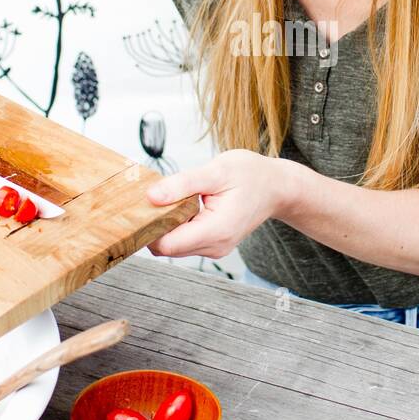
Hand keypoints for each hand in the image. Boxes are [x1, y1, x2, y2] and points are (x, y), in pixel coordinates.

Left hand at [145, 149, 292, 259]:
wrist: (277, 187)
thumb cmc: (251, 175)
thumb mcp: (216, 171)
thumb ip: (182, 184)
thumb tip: (151, 196)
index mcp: (216, 230)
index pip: (166, 245)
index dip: (148, 228)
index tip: (142, 207)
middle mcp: (215, 246)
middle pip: (166, 248)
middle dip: (154, 226)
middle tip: (155, 198)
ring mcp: (215, 248)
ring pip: (174, 247)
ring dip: (166, 226)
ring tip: (174, 199)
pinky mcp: (214, 245)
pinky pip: (185, 242)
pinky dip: (177, 226)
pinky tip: (184, 206)